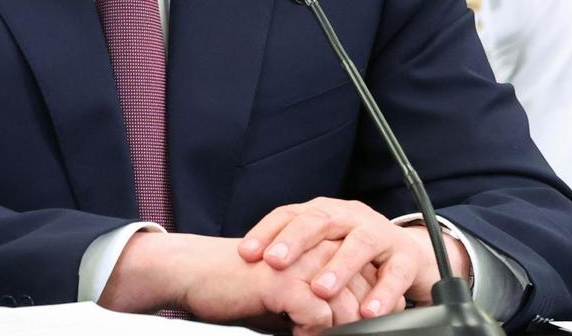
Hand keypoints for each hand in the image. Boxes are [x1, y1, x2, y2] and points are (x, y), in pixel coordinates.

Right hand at [99, 232, 376, 333]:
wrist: (196, 272)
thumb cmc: (240, 284)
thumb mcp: (287, 289)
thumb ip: (318, 298)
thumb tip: (344, 321)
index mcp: (320, 245)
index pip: (367, 277)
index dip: (375, 307)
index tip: (372, 325)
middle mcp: (316, 249)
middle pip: (363, 292)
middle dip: (362, 321)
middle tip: (354, 334)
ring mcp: (301, 264)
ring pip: (346, 306)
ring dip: (340, 329)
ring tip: (317, 334)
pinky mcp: (282, 282)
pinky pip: (319, 314)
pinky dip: (314, 331)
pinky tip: (298, 334)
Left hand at [239, 197, 465, 320]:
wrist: (409, 256)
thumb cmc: (355, 254)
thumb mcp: (322, 249)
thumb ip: (294, 258)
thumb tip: (249, 273)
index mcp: (325, 212)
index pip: (290, 214)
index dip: (266, 231)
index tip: (246, 254)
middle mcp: (350, 217)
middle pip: (320, 221)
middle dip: (295, 241)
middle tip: (275, 263)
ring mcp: (380, 234)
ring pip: (359, 243)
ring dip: (338, 267)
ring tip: (319, 290)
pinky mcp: (406, 257)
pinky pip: (395, 273)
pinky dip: (382, 293)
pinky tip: (367, 311)